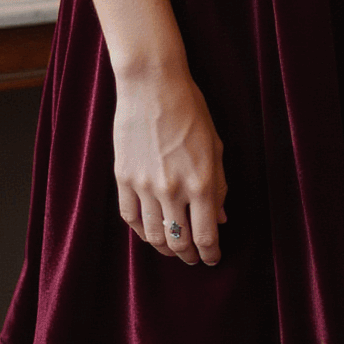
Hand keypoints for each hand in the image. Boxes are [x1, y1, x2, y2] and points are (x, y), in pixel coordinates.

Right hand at [113, 62, 226, 266]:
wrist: (151, 85)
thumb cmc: (190, 109)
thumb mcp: (215, 146)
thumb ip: (219, 186)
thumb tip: (220, 218)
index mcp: (201, 183)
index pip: (206, 236)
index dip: (210, 254)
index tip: (212, 258)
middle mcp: (172, 190)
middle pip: (180, 242)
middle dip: (189, 256)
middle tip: (194, 258)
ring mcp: (145, 186)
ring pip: (153, 236)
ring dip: (165, 248)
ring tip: (173, 249)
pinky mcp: (123, 178)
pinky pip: (130, 217)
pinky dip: (141, 231)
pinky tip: (149, 232)